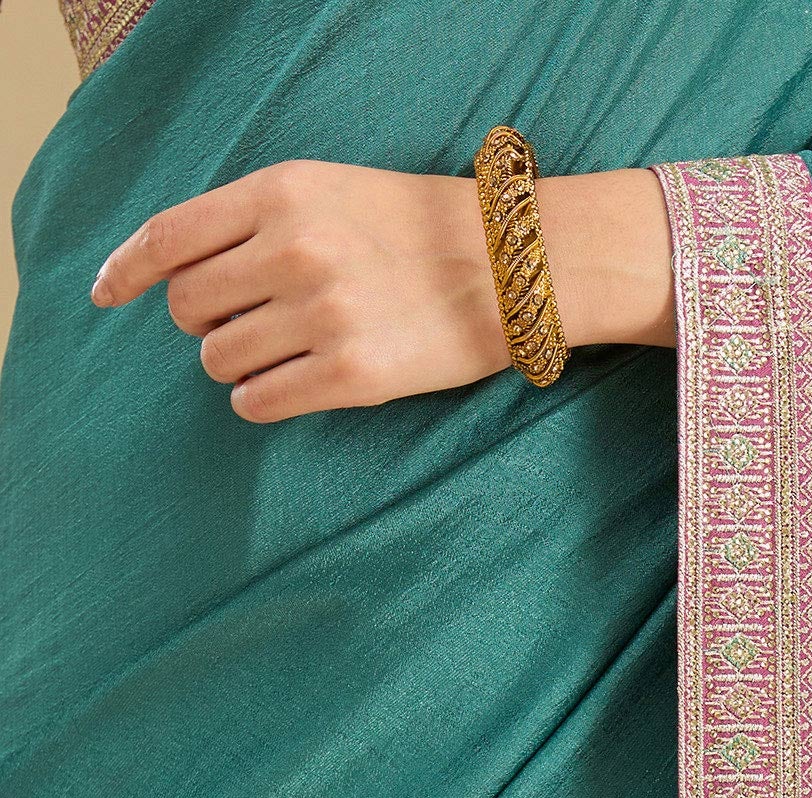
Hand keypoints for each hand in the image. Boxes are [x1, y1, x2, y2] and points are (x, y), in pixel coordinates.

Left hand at [91, 160, 675, 422]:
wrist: (514, 266)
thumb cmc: (418, 229)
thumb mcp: (330, 190)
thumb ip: (253, 219)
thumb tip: (176, 275)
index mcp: (283, 194)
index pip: (168, 236)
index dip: (125, 271)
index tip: (105, 295)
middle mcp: (294, 251)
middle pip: (187, 308)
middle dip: (203, 323)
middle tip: (249, 324)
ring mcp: (322, 316)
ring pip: (218, 360)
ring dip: (236, 363)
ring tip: (283, 353)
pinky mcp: (352, 376)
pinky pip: (258, 402)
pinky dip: (261, 399)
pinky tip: (293, 385)